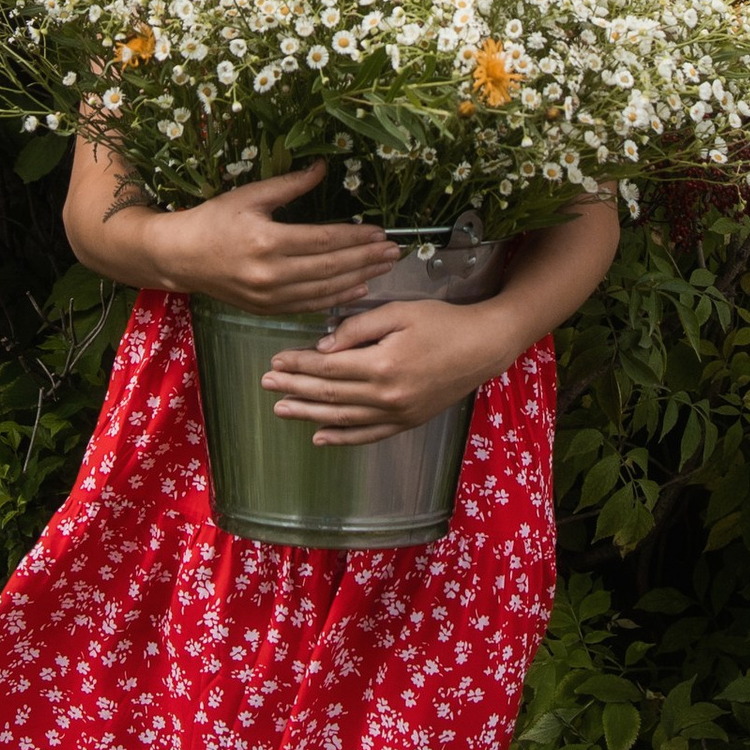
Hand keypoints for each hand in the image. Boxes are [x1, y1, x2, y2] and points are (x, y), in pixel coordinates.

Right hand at [144, 165, 400, 316]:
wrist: (180, 257)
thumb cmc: (214, 219)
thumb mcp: (250, 195)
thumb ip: (290, 184)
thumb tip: (323, 167)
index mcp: (267, 241)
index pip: (324, 241)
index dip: (355, 237)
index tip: (380, 231)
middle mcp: (270, 273)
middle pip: (330, 268)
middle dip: (366, 259)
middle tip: (395, 252)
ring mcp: (268, 296)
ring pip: (324, 290)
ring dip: (359, 279)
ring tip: (384, 269)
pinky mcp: (266, 309)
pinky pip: (309, 306)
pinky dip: (336, 299)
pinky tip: (358, 290)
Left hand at [259, 298, 504, 440]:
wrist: (483, 347)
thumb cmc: (443, 322)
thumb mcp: (399, 312)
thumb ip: (358, 329)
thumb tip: (323, 347)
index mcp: (382, 365)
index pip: (327, 368)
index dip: (298, 365)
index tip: (275, 361)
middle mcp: (387, 395)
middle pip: (329, 394)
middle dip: (294, 389)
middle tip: (266, 385)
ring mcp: (397, 413)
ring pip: (343, 418)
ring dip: (308, 415)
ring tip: (281, 410)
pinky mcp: (408, 422)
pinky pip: (368, 435)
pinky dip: (342, 437)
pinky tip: (320, 437)